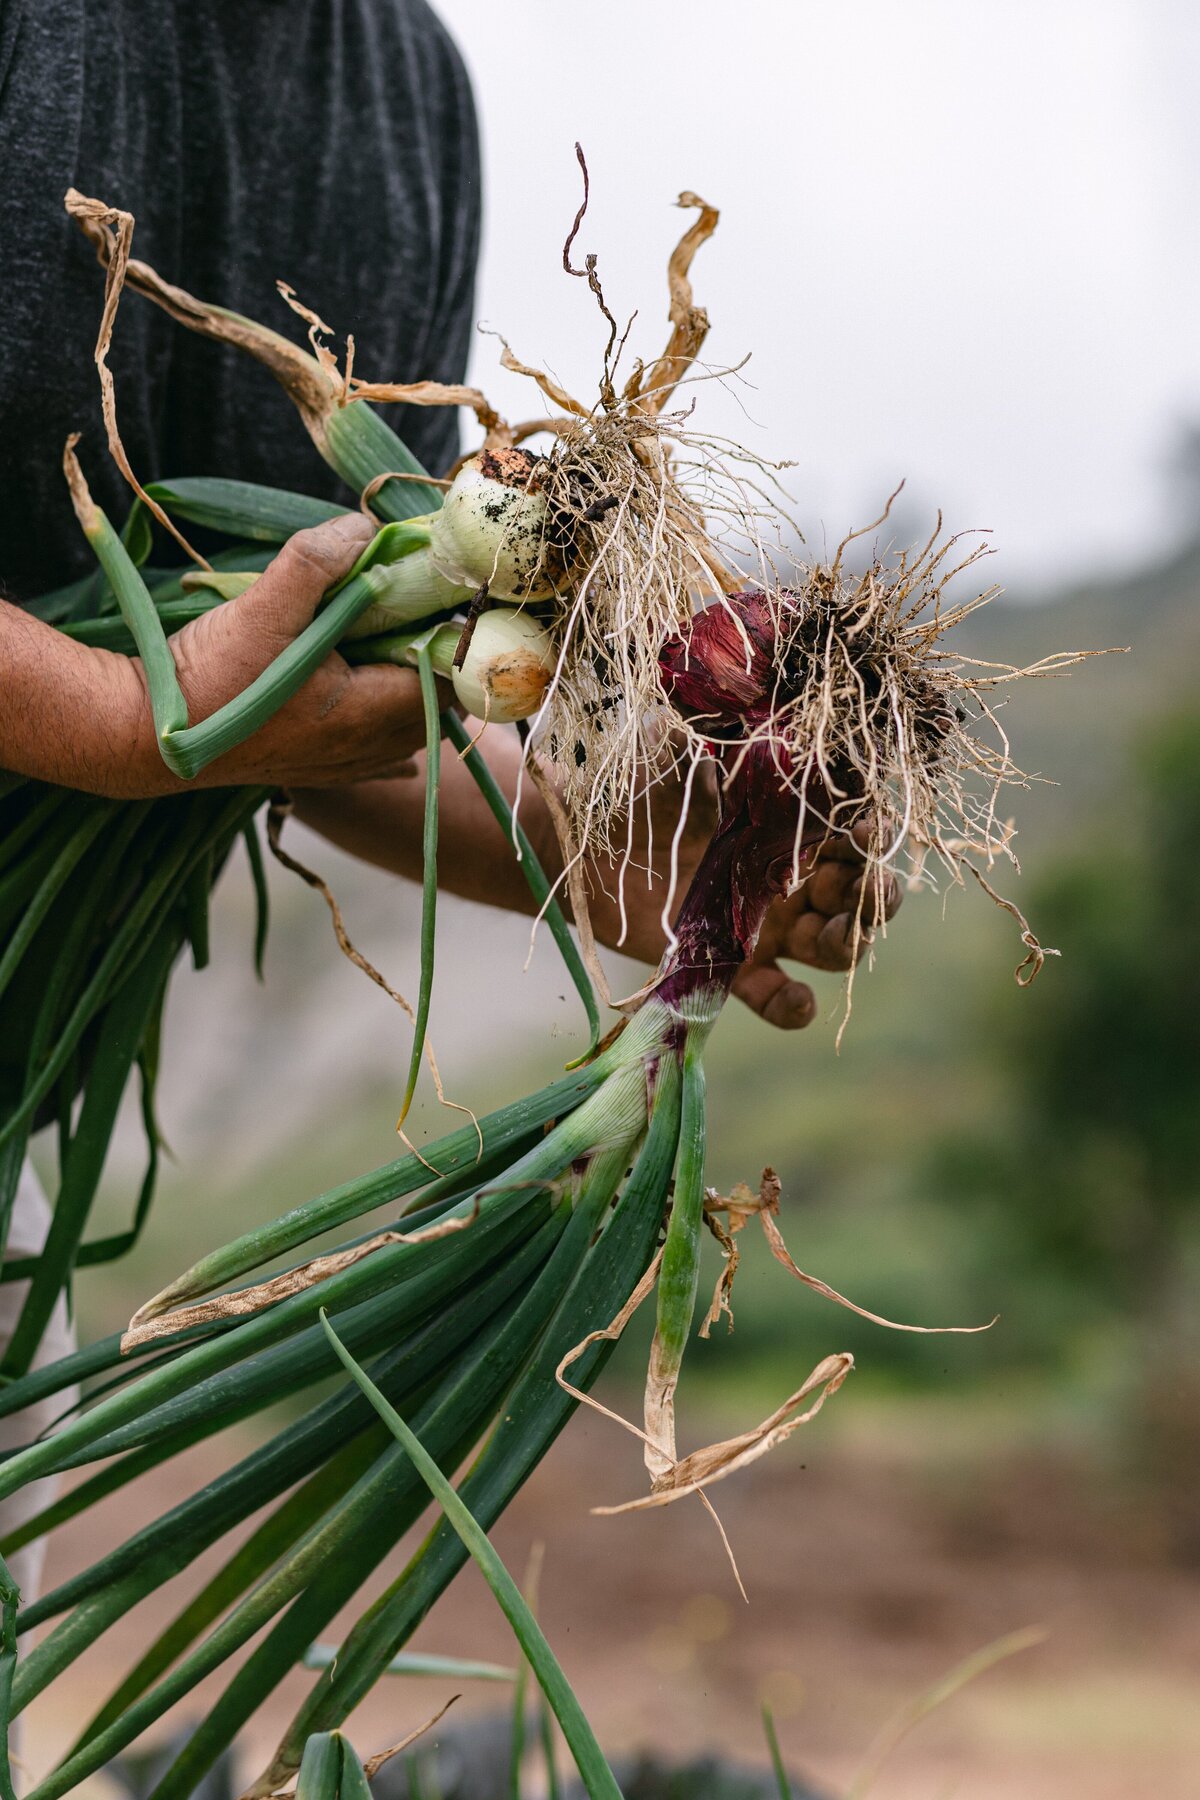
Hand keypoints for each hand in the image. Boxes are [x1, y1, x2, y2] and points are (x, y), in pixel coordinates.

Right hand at [127, 513, 435, 793]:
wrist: (142, 735)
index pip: (445, 680)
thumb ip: (318, 561)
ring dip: (407, 692)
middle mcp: (363, 750)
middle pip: (433, 710)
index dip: (448, 638)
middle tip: (416, 617)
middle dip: (432, 664)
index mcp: (365, 714)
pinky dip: (384, 725)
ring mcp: (339, 767)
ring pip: (404, 733)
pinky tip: (376, 704)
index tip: (435, 601)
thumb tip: (365, 529)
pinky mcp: (312, 771)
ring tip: (391, 646)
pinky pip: (374, 755)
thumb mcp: (263, 605)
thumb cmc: (208, 677)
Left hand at [584, 766, 902, 1031]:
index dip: (867, 829)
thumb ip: (687, 742)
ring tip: (835, 933)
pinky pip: (777, 999)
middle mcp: (790, 876)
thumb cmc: (629, 796)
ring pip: (833, 944)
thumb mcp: (660, 764)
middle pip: (860, 890)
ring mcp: (766, 926)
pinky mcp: (732, 968)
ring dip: (846, 941)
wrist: (579, 852)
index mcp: (787, 823)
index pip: (850, 826)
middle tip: (859, 885)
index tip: (863, 826)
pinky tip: (798, 1001)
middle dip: (872, 890)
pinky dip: (794, 1007)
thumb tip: (705, 705)